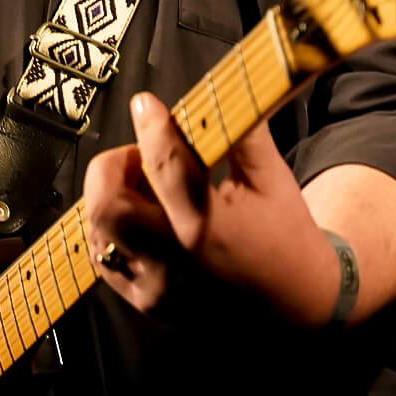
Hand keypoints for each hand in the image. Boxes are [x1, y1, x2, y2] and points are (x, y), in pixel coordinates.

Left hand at [81, 92, 340, 324]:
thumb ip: (240, 133)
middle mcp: (173, 261)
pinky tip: (140, 218)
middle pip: (107, 206)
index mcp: (208, 226)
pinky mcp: (146, 303)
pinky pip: (103, 259)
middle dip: (112, 169)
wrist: (299, 305)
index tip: (146, 105)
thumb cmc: (287, 238)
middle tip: (140, 158)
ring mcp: (155, 288)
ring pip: (96, 233)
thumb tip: (219, 90)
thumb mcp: (272, 179)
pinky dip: (110, 231)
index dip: (150, 127)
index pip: (164, 165)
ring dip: (109, 199)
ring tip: (143, 190)